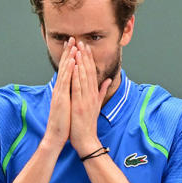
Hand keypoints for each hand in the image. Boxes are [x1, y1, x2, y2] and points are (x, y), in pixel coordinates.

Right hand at [42, 38, 77, 151]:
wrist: (56, 136)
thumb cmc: (64, 124)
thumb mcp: (71, 107)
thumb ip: (74, 96)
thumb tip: (78, 90)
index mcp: (63, 91)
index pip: (67, 72)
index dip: (70, 58)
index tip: (75, 47)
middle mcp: (59, 90)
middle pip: (64, 68)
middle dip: (68, 53)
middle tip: (72, 39)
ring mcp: (59, 93)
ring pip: (64, 72)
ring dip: (68, 57)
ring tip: (72, 45)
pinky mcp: (60, 98)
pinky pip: (65, 82)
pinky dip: (68, 70)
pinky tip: (71, 61)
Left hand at [70, 41, 112, 156]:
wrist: (87, 140)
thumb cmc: (88, 125)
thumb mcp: (96, 106)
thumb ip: (102, 92)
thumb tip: (107, 80)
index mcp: (94, 95)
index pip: (92, 73)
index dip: (89, 59)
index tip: (85, 47)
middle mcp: (91, 95)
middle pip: (88, 72)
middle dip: (85, 56)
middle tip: (81, 42)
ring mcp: (85, 99)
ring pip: (83, 77)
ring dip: (81, 62)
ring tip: (78, 49)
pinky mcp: (79, 105)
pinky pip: (77, 88)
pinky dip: (76, 76)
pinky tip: (74, 66)